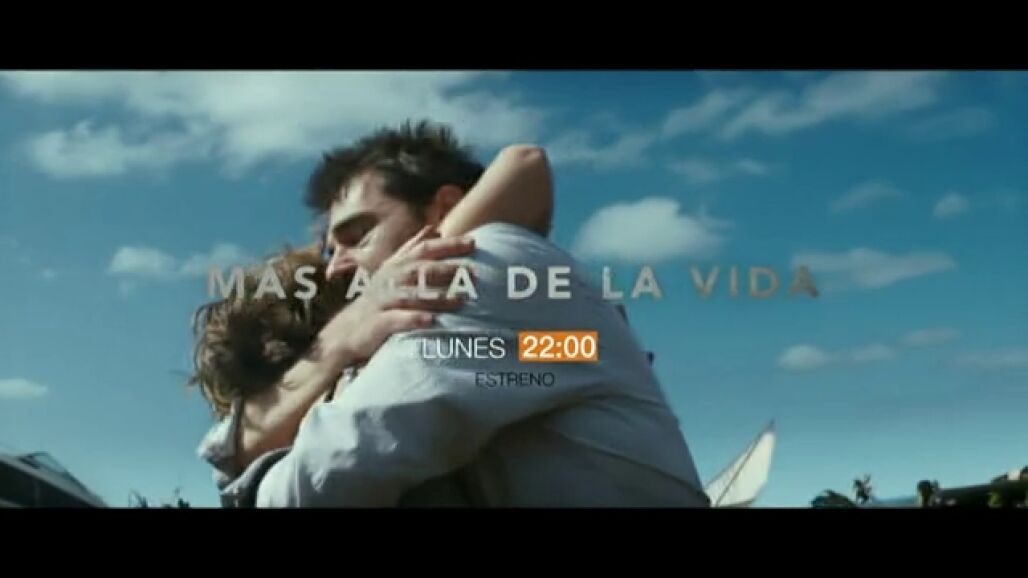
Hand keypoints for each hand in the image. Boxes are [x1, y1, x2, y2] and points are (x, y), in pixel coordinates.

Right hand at [322, 225, 475, 365]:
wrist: (347, 330)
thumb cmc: (380, 298)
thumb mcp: (394, 269)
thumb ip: (413, 248)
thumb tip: (435, 228)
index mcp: (397, 266)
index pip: (424, 249)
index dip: (448, 245)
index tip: (473, 242)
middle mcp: (391, 280)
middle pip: (421, 270)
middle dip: (448, 270)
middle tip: (476, 274)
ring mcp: (383, 301)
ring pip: (412, 296)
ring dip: (438, 297)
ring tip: (461, 300)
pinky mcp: (378, 323)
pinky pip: (395, 320)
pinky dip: (412, 319)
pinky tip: (431, 321)